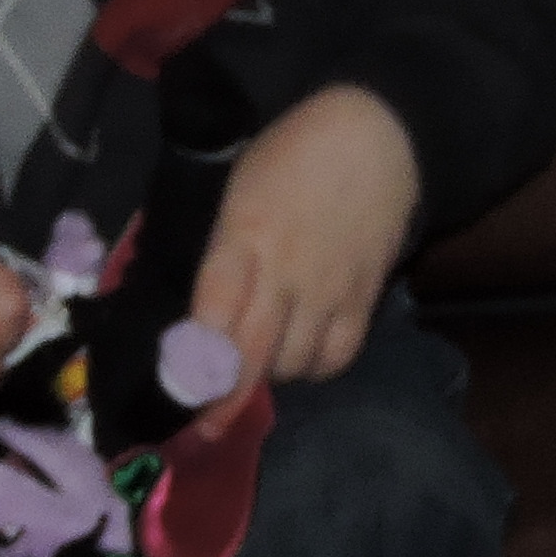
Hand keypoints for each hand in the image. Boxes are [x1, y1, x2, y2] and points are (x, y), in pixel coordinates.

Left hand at [192, 84, 419, 387]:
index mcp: (243, 237)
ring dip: (272, 373)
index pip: (212, 316)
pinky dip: (317, 366)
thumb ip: (221, 254)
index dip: (192, 363)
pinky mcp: (366, 295)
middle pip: (250, 354)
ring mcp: (330, 288)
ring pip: (294, 362)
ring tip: (263, 362)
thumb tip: (202, 316)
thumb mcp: (237, 192)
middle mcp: (285, 272)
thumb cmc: (292, 154)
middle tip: (208, 424)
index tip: (178, 392)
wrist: (377, 133)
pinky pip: (339, 354)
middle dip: (225, 398)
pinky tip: (306, 355)